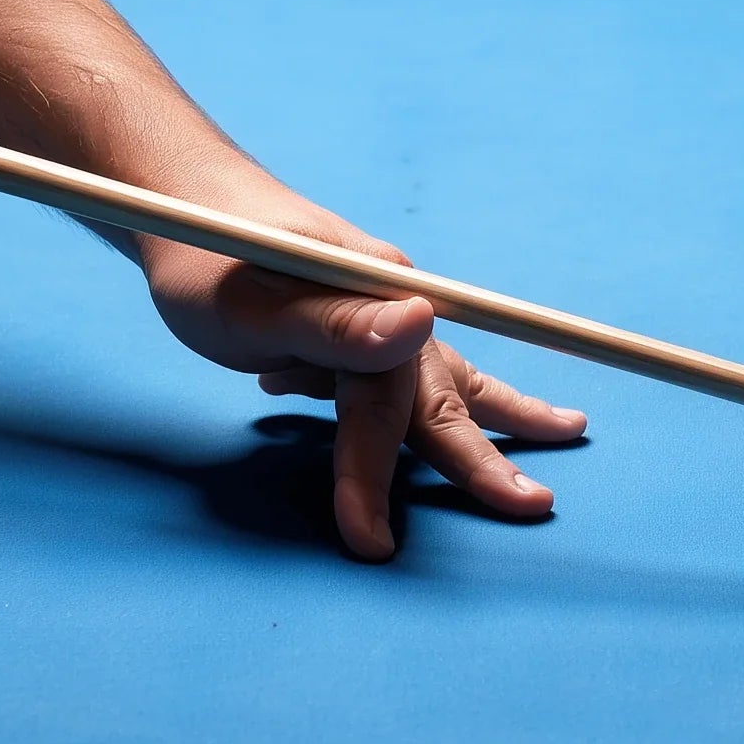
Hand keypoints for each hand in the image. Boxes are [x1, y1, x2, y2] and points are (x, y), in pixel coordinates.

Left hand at [135, 164, 586, 559]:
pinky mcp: (355, 316)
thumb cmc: (204, 258)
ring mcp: (378, 307)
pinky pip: (398, 372)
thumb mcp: (252, 303)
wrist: (179, 199)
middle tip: (539, 505)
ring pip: (441, 376)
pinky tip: (433, 419)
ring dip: (497, 411)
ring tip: (564, 426)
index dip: (376, 476)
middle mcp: (392, 301)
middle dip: (488, 456)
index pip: (384, 407)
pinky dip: (420, 401)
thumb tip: (422, 324)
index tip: (371, 543)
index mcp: (375, 299)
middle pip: (441, 394)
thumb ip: (333, 324)